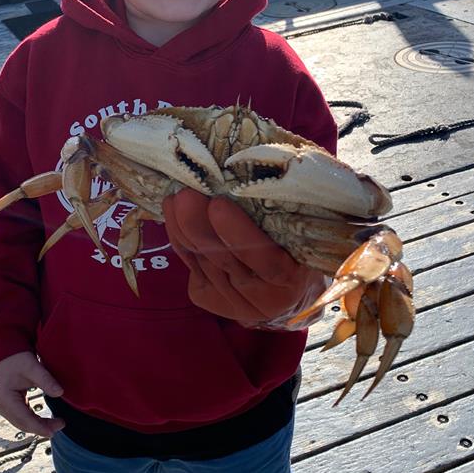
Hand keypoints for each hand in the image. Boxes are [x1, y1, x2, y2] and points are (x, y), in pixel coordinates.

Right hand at [0, 351, 65, 436]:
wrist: (8, 354)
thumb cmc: (19, 359)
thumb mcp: (33, 367)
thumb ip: (46, 380)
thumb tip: (60, 393)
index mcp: (6, 399)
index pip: (24, 418)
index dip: (39, 427)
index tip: (53, 431)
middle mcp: (2, 407)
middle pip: (23, 424)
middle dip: (42, 428)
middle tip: (61, 424)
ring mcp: (5, 408)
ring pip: (23, 424)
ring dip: (39, 426)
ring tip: (57, 423)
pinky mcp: (9, 407)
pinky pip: (23, 419)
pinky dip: (35, 421)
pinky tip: (47, 421)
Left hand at [163, 189, 325, 325]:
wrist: (285, 285)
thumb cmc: (295, 240)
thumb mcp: (300, 226)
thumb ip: (281, 209)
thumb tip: (249, 169)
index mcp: (294, 281)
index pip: (266, 261)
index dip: (239, 234)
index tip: (218, 205)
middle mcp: (263, 300)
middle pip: (224, 260)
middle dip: (199, 225)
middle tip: (187, 192)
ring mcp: (233, 304)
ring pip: (201, 261)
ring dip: (183, 226)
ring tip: (175, 195)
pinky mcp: (209, 300)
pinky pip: (189, 265)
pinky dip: (178, 236)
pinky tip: (173, 212)